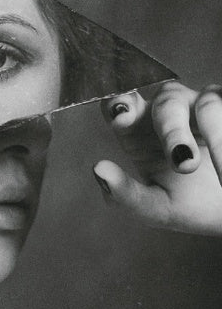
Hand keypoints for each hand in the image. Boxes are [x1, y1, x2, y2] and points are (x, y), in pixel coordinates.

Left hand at [92, 81, 221, 235]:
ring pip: (203, 103)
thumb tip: (99, 170)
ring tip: (195, 165)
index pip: (122, 104)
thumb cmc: (189, 206)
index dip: (119, 103)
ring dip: (205, 136)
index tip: (122, 117)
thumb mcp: (155, 209)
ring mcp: (203, 108)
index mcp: (139, 130)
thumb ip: (125, 194)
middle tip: (182, 163)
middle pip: (166, 100)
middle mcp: (171, 111)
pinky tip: (219, 160)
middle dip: (172, 129)